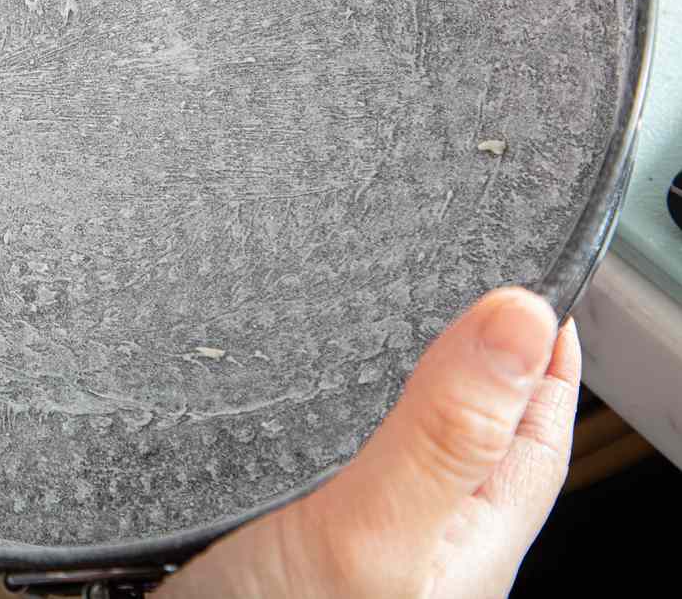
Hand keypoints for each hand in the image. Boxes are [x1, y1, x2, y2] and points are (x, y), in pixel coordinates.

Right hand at [162, 287, 575, 598]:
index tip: (545, 280)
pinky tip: (276, 402)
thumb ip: (442, 432)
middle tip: (468, 285)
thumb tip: (521, 315)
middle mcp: (411, 539)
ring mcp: (342, 541)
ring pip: (387, 446)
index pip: (536, 431)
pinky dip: (310, 419)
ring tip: (380, 325)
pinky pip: (314, 462)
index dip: (547, 356)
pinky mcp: (273, 536)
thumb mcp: (375, 533)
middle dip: (474, 360)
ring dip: (389, 386)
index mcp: (467, 537)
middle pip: (469, 437)